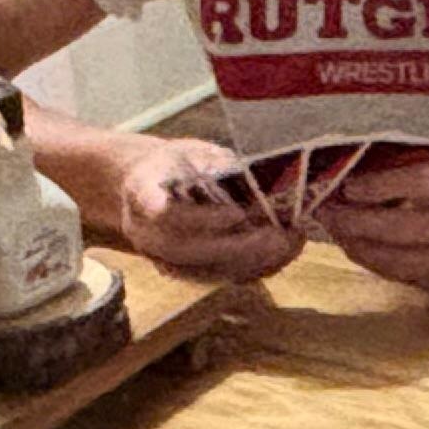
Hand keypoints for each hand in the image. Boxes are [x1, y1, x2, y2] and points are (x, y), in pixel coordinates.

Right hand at [119, 137, 298, 281]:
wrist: (152, 187)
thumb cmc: (178, 164)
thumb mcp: (192, 151)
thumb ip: (216, 164)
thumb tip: (264, 173)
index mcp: (141, 190)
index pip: (164, 213)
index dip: (201, 219)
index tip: (236, 213)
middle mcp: (143, 231)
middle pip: (185, 251)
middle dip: (235, 248)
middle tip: (276, 237)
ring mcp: (160, 256)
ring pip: (203, 272)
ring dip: (249, 263)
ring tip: (287, 245)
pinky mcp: (183, 271)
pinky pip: (217, 277)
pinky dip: (252, 269)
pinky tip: (282, 253)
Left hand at [313, 152, 428, 295]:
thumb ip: (412, 173)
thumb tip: (352, 179)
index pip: (424, 183)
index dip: (382, 185)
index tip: (349, 186)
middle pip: (407, 229)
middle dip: (359, 223)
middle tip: (328, 213)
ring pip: (403, 262)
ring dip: (361, 250)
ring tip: (337, 233)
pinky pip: (408, 278)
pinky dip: (377, 264)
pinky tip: (359, 249)